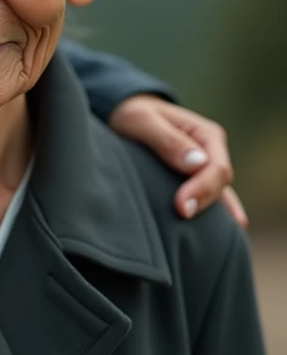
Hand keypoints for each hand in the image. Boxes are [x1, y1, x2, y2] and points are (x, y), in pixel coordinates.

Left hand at [108, 96, 246, 226]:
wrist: (123, 115)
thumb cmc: (132, 115)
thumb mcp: (142, 120)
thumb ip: (167, 140)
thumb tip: (196, 164)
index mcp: (205, 134)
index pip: (216, 168)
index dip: (202, 188)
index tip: (181, 206)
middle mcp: (211, 152)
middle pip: (219, 185)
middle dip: (204, 202)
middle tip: (181, 215)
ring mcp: (204, 169)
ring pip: (218, 196)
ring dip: (212, 214)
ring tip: (213, 239)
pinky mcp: (192, 182)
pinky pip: (211, 200)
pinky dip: (218, 215)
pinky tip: (231, 231)